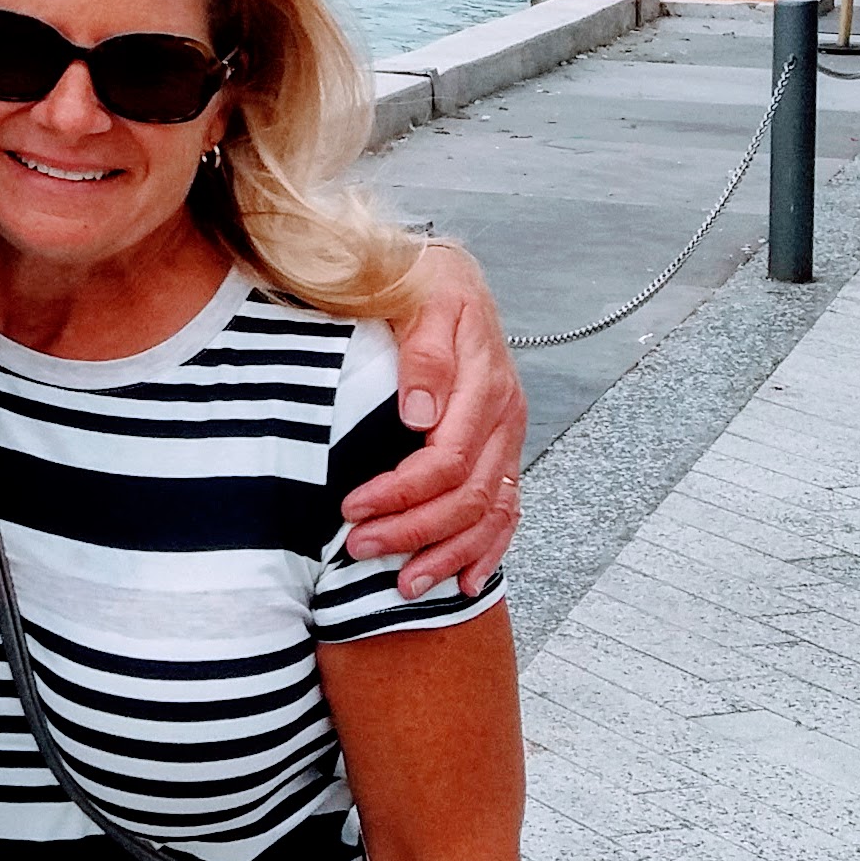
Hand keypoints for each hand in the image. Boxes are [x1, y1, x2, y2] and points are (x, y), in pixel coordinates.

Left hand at [346, 243, 527, 599]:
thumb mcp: (424, 299)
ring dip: (447, 553)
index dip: (400, 492)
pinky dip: (487, 551)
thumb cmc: (424, 284)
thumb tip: (418, 413)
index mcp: (485, 384)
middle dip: (413, 531)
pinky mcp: (503, 451)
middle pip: (467, 495)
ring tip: (404, 585)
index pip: (448, 459)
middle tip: (359, 549)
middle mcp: (505, 417)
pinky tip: (463, 582)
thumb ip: (424, 354)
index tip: (351, 509)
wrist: (449, 275)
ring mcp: (508, 438)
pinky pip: (508, 511)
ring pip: (490, 513)